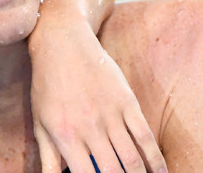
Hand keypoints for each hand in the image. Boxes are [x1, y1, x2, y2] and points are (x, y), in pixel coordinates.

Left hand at [31, 0, 166, 172]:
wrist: (61, 43)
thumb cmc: (47, 85)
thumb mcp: (41, 123)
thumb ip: (48, 158)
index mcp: (65, 136)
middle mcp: (89, 128)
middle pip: (114, 172)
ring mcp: (110, 114)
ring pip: (132, 158)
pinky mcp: (126, 101)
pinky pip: (145, 135)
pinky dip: (155, 158)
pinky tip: (161, 172)